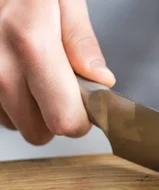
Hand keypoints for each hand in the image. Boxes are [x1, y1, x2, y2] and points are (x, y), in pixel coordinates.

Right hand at [0, 0, 114, 144]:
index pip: (64, 119)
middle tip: (66, 88)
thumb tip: (101, 80)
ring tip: (38, 74)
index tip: (88, 102)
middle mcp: (0, 66)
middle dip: (59, 117)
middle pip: (40, 132)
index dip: (83, 118)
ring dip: (33, 110)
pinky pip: (0, 113)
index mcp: (30, 43)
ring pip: (18, 125)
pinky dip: (13, 102)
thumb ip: (81, 40)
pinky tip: (19, 75)